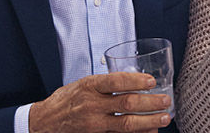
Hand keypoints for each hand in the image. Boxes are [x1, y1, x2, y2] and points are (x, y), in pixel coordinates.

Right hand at [29, 72, 169, 132]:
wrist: (44, 122)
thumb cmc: (66, 101)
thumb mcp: (82, 84)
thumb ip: (104, 84)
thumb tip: (134, 81)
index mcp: (89, 86)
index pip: (117, 81)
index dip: (137, 80)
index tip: (152, 81)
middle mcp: (92, 105)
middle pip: (127, 103)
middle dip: (151, 102)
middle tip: (165, 101)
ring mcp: (93, 124)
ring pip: (127, 124)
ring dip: (149, 121)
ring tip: (163, 118)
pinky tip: (148, 131)